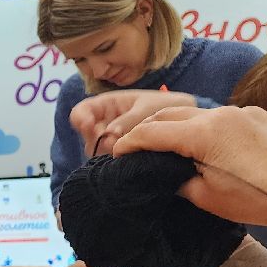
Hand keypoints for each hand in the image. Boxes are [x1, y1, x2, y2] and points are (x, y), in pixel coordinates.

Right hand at [69, 90, 195, 156]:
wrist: (187, 116)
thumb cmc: (166, 104)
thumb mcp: (147, 108)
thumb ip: (127, 121)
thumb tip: (107, 136)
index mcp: (105, 106)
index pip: (80, 113)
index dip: (82, 120)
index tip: (91, 127)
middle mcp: (103, 124)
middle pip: (86, 137)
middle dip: (98, 140)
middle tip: (116, 142)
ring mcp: (109, 141)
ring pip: (97, 151)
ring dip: (110, 152)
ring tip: (132, 149)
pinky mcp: (119, 155)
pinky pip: (110, 161)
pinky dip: (119, 161)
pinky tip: (135, 157)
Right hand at [115, 104, 266, 224]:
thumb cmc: (260, 197)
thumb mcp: (209, 197)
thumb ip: (178, 181)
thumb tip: (166, 175)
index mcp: (202, 134)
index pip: (151, 132)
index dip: (128, 143)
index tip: (116, 155)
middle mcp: (219, 115)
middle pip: (168, 114)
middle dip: (146, 129)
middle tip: (134, 149)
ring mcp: (240, 112)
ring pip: (194, 113)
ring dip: (173, 126)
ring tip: (164, 147)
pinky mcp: (257, 116)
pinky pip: (218, 117)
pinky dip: (200, 127)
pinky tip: (202, 147)